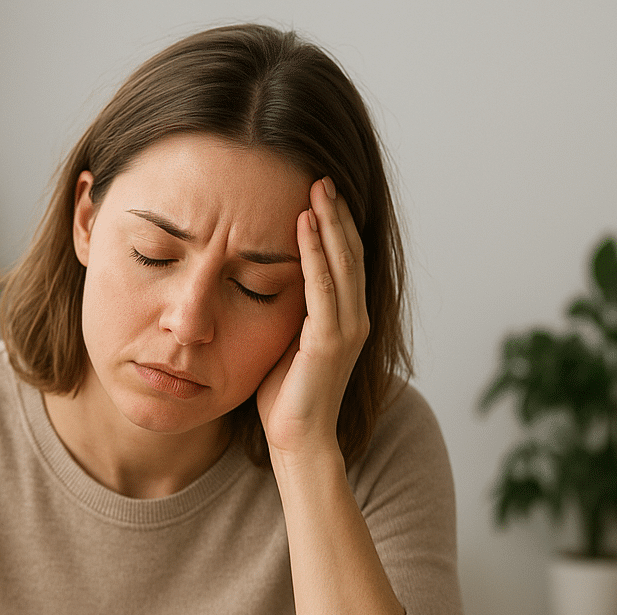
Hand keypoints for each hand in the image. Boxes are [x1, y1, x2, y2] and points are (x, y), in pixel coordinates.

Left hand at [256, 177, 369, 461]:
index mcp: (345, 318)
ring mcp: (347, 328)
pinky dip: (315, 253)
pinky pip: (323, 286)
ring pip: (341, 262)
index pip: (344, 260)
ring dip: (329, 221)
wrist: (296, 439)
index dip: (336, 225)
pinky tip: (304, 225)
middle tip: (321, 174)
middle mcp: (354, 318)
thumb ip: (287, 314)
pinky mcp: (331, 340)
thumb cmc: (284, 398)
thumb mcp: (285, 343)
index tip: (318, 192)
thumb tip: (262, 284)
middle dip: (336, 212)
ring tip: (316, 186)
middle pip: (349, 252)